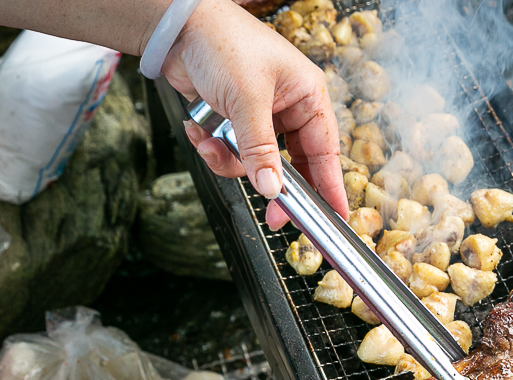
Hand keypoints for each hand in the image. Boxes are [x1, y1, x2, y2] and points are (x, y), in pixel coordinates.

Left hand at [162, 0, 347, 229]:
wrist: (176, 27)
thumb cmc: (223, 44)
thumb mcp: (246, 100)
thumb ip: (261, 150)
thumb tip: (273, 190)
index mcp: (308, 96)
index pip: (327, 152)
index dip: (331, 187)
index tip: (336, 219)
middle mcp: (289, 108)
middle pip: (293, 164)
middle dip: (274, 185)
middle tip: (272, 217)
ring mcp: (261, 117)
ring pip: (257, 163)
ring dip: (232, 161)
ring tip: (210, 145)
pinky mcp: (235, 121)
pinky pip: (233, 152)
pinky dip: (214, 148)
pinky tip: (198, 131)